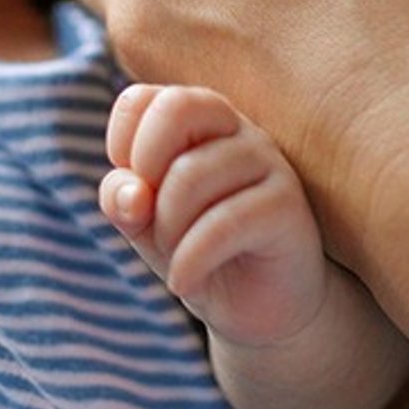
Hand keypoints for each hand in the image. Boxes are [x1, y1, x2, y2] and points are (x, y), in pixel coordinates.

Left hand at [100, 84, 327, 346]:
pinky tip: (183, 282)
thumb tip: (132, 194)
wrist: (261, 309)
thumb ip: (123, 200)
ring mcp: (269, 162)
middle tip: (150, 214)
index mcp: (201, 122)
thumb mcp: (145, 226)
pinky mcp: (287, 206)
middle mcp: (238, 131)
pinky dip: (189, 260)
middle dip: (145, 165)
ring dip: (166, 228)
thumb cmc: (200, 252)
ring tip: (175, 258)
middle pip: (176, 108)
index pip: (142, 99)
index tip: (136, 191)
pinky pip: (224, 223)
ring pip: (190, 175)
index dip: (121, 145)